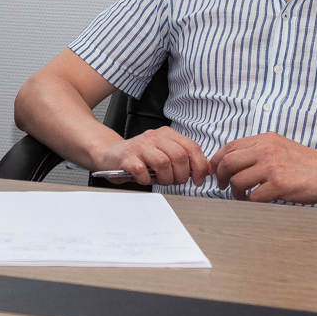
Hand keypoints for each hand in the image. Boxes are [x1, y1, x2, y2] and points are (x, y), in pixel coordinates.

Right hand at [92, 127, 209, 186]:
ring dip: (165, 178)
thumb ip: (183, 158)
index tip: (198, 179)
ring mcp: (140, 146)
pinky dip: (147, 180)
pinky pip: (142, 171)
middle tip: (175, 181)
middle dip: (181, 175)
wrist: (110, 154)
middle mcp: (154, 137)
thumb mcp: (164, 152)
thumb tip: (206, 170)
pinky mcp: (127, 158)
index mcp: (167, 134)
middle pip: (179, 156)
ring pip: (163, 163)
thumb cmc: (140, 157)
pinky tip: (145, 179)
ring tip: (160, 181)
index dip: (199, 166)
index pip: (192, 147)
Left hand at [209, 133, 316, 203]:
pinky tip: (256, 201)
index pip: (229, 147)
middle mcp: (267, 150)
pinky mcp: (281, 185)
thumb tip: (230, 161)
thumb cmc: (306, 163)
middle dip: (221, 176)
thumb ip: (258, 150)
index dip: (217, 161)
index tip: (216, 171)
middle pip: (228, 163)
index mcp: (265, 139)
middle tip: (223, 185)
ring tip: (241, 196)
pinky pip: (254, 196)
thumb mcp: (280, 146)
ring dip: (235, 192)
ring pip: (238, 181)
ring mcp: (273, 167)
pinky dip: (250, 201)